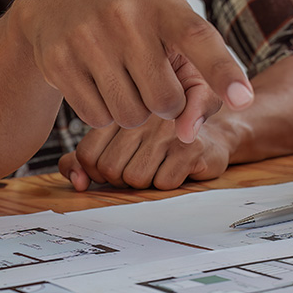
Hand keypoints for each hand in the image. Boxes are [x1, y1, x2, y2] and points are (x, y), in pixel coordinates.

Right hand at [12, 0, 253, 141]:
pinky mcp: (57, 61)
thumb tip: (187, 134)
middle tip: (153, 81)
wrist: (61, 2)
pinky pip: (96, 119)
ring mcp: (86, 37)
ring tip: (125, 81)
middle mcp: (124, 16)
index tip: (243, 99)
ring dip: (134, 112)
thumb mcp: (174, 35)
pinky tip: (99, 83)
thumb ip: (200, 85)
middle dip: (165, 105)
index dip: (223, 72)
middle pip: (164, 101)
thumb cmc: (139, 25)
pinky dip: (103, 113)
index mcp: (163, 6)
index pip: (199, 38)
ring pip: (129, 116)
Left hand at [58, 114, 229, 190]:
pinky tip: (177, 168)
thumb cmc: (162, 140)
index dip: (98, 172)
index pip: (87, 155)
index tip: (118, 165)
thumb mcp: (119, 144)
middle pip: (110, 169)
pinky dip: (168, 183)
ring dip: (146, 182)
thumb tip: (78, 183)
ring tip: (160, 166)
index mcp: (120, 109)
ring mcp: (169, 130)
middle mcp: (143, 115)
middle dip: (123, 179)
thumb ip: (87, 159)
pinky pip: (163, 183)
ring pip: (135, 178)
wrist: (215, 135)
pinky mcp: (192, 147)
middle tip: (142, 167)